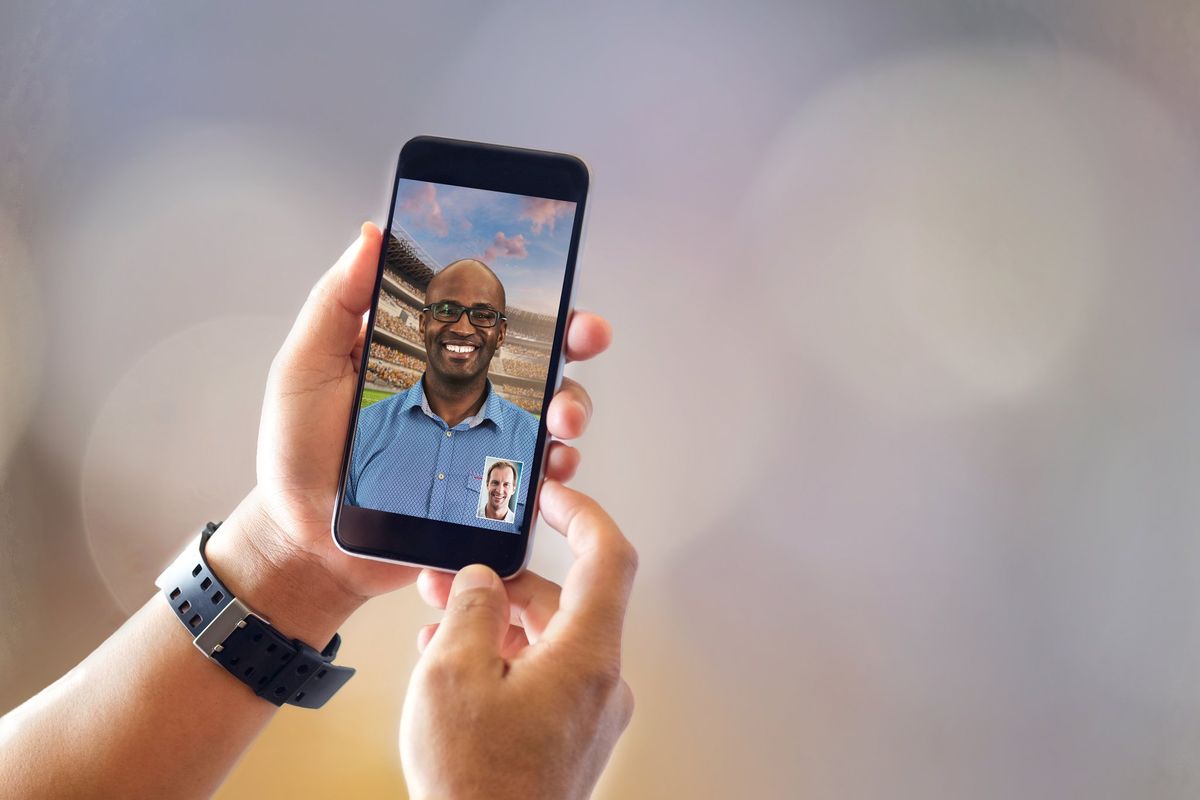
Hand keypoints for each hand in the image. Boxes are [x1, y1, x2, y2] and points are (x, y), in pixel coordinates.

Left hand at [209, 224, 611, 638]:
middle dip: (573, 340)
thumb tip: (371, 234)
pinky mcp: (488, 489)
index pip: (486, 311)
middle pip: (535, 355)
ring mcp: (481, 441)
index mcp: (426, 353)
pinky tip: (550, 466)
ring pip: (549, 412)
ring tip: (561, 419)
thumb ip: (336, 301)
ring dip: (571, 405)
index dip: (525, 293)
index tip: (553, 281)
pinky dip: (556, 466)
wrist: (307, 543)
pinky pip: (538, 473)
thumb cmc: (299, 454)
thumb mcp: (306, 366)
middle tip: (585, 335)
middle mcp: (464, 391)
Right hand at [401, 480, 637, 799]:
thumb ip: (472, 610)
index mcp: (587, 656)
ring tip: (439, 625)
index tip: (552, 495)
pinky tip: (457, 666)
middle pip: (563, 602)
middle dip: (504, 583)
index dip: (581, 514)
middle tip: (452, 576)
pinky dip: (505, 660)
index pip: (607, 557)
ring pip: (548, 641)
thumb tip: (484, 581)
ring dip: (496, 624)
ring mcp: (588, 713)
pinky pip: (544, 677)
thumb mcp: (453, 675)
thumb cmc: (476, 788)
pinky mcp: (570, 737)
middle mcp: (601, 682)